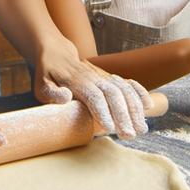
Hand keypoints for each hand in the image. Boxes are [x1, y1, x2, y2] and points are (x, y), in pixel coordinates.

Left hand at [33, 40, 152, 138]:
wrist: (57, 54)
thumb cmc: (47, 75)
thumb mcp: (41, 85)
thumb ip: (51, 93)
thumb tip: (66, 97)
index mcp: (77, 82)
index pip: (93, 96)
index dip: (103, 111)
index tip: (110, 127)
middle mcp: (94, 78)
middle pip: (113, 95)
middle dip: (124, 115)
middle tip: (130, 135)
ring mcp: (104, 77)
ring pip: (124, 90)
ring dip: (135, 109)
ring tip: (141, 129)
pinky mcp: (110, 78)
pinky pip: (129, 83)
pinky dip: (140, 93)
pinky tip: (148, 106)